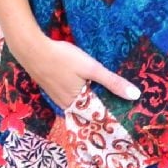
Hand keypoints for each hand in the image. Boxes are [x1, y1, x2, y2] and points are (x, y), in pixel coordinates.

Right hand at [19, 35, 140, 113]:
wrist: (32, 50)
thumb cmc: (62, 58)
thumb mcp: (91, 68)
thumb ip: (112, 82)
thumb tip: (135, 96)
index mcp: (78, 104)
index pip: (100, 117)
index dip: (113, 117)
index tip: (128, 118)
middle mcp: (67, 106)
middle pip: (89, 112)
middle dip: (104, 111)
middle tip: (123, 108)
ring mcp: (58, 99)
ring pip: (80, 105)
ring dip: (92, 103)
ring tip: (109, 100)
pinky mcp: (52, 90)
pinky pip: (71, 98)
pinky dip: (81, 96)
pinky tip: (87, 88)